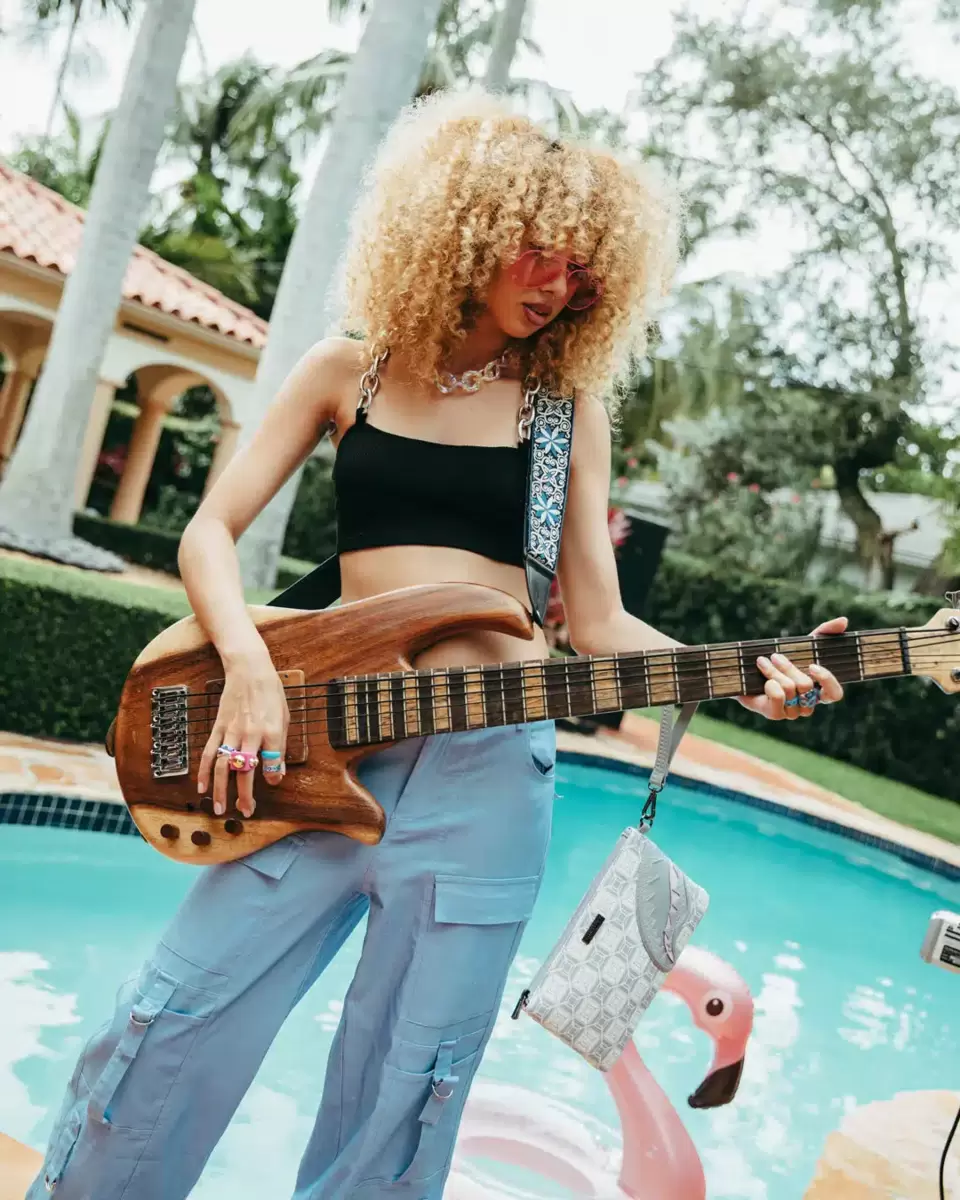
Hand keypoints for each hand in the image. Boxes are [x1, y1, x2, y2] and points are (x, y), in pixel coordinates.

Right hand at [197, 648, 289, 817]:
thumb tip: (278, 773)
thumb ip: (281, 747)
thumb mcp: (285, 718)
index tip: (272, 784)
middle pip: (245, 770)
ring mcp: (232, 731)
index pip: (273, 762)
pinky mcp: (218, 727)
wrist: (249, 670)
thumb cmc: (271, 693)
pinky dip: (204, 771)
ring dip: (220, 790)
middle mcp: (251, 734)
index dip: (273, 776)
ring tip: (219, 808)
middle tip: (244, 812)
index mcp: (272, 731)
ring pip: (224, 766)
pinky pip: (209, 753)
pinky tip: (202, 787)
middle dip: (244, 795)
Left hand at [738, 616, 846, 720]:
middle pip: (805, 684)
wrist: (746, 673)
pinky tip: (763, 682)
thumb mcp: (802, 645)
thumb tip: (844, 620)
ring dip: (773, 671)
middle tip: (775, 656)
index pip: (835, 695)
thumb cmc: (780, 660)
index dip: (827, 680)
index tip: (813, 665)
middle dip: (787, 666)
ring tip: (763, 662)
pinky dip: (769, 683)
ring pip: (789, 688)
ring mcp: (792, 712)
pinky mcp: (775, 714)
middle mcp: (808, 705)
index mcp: (819, 691)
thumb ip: (825, 632)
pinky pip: (777, 696)